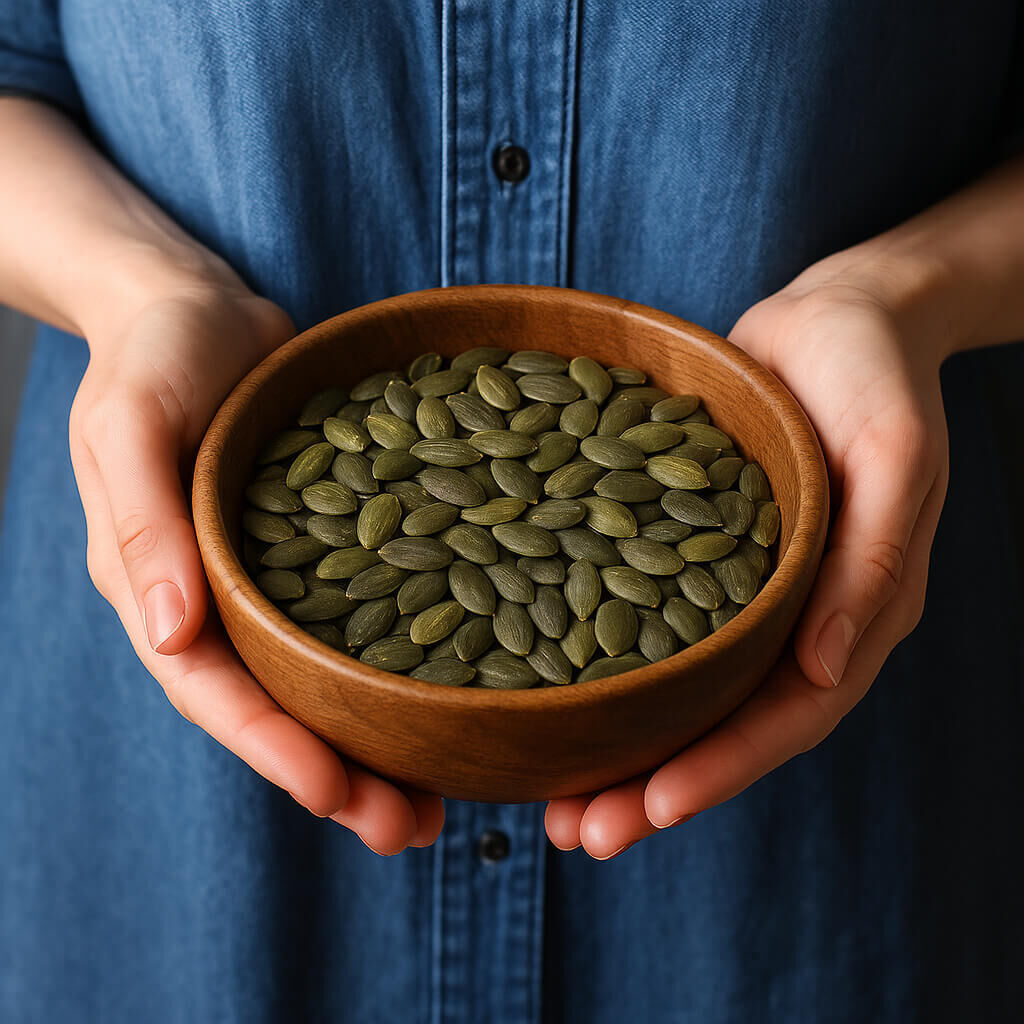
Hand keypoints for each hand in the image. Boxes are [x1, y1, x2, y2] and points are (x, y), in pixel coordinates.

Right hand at [68, 281, 444, 853]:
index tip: (335, 795)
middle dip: (339, 774)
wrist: (198, 307)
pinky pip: (364, 616)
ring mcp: (277, 578)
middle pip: (279, 707)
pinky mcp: (328, 547)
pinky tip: (458, 694)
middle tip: (410, 830)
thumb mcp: (130, 425)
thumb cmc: (152, 356)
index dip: (271, 747)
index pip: (214, 690)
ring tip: (443, 800)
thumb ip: (144, 526)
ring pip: (325, 679)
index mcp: (161, 588)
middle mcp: (220, 600)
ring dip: (379, 741)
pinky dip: (401, 664)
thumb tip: (171, 638)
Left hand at [545, 258, 949, 857]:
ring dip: (618, 748)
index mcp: (848, 614)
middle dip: (653, 786)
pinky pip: (645, 622)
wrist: (832, 316)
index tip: (650, 808)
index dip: (723, 768)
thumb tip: (824, 668)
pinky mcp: (687, 552)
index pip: (787, 717)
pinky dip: (602, 667)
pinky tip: (544, 690)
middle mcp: (789, 619)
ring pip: (677, 690)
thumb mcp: (894, 455)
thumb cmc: (873, 376)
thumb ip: (871, 561)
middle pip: (721, 725)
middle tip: (575, 835)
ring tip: (548, 799)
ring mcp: (735, 591)